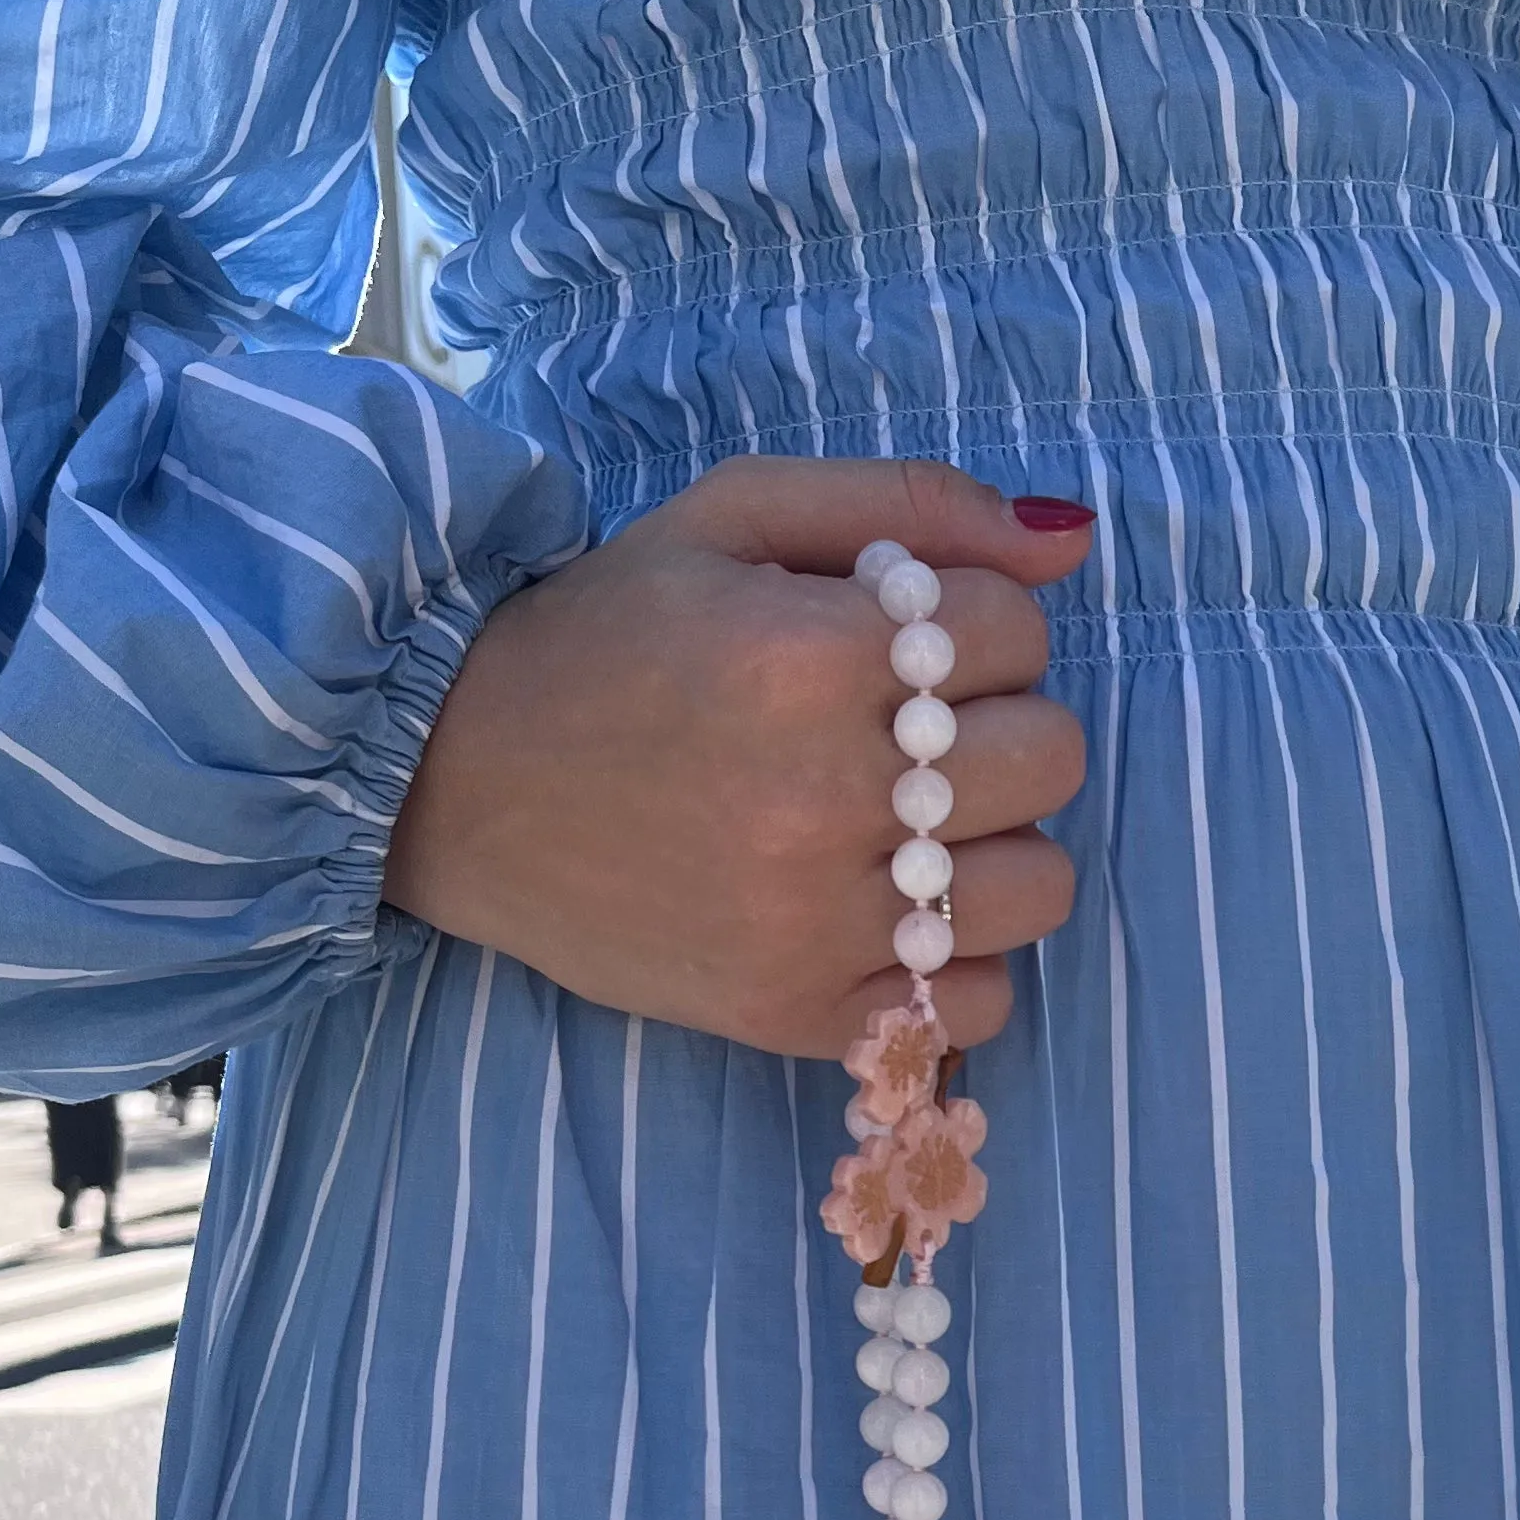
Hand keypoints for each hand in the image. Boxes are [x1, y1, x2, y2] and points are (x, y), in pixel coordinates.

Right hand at [386, 457, 1095, 1060]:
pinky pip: (974, 1005)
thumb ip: (906, 506)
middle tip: (912, 736)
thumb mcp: (732, 517)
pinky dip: (957, 967)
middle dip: (998, 727)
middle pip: (1049, 757)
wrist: (451, 781)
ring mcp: (815, 919)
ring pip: (1036, 887)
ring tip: (912, 830)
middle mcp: (823, 794)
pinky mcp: (798, 1013)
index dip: (973, 627)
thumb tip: (1069, 540)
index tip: (902, 647)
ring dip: (996, 851)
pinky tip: (892, 918)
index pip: (1015, 630)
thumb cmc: (600, 636)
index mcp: (810, 654)